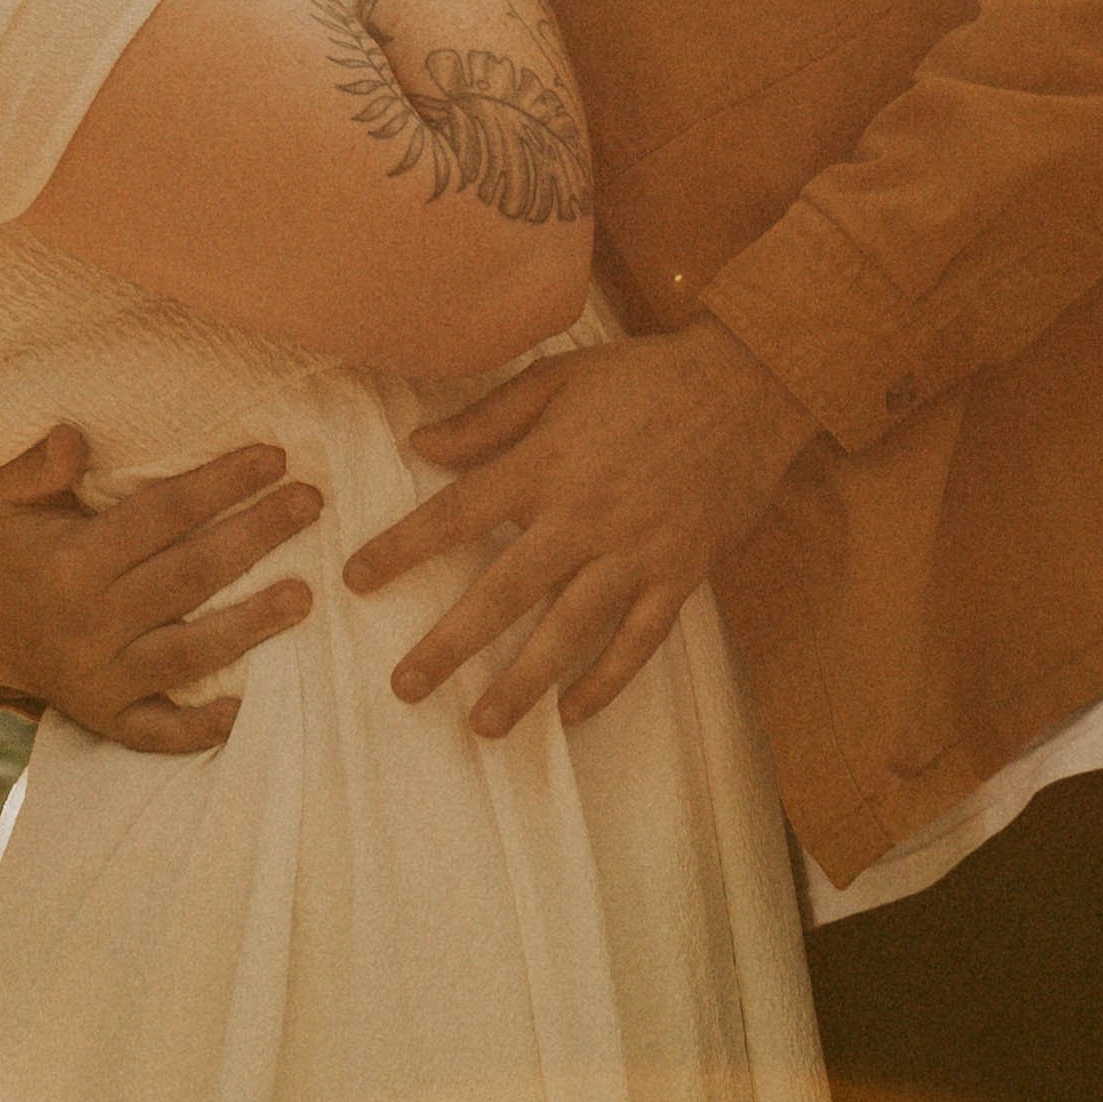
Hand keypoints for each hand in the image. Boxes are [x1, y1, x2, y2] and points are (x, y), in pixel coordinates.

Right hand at [0, 426, 319, 751]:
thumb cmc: (23, 548)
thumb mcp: (10, 499)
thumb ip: (37, 466)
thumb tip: (74, 437)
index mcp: (70, 563)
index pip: (160, 517)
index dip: (219, 485)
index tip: (275, 457)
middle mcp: (88, 622)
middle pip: (187, 577)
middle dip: (255, 537)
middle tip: (311, 504)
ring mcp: (100, 677)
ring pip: (187, 654)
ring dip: (250, 626)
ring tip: (306, 595)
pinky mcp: (109, 719)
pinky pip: (159, 731)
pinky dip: (201, 728)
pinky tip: (249, 707)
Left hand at [343, 316, 817, 735]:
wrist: (747, 386)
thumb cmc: (645, 377)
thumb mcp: (557, 377)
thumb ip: (488, 417)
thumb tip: (420, 446)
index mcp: (544, 466)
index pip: (455, 515)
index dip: (401, 550)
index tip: (355, 580)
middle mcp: (582, 518)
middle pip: (502, 593)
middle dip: (449, 644)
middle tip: (405, 688)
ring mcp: (634, 553)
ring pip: (567, 631)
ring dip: (522, 683)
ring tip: (482, 724)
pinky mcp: (679, 575)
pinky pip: (638, 641)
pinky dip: (606, 681)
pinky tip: (573, 712)